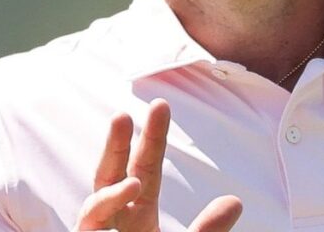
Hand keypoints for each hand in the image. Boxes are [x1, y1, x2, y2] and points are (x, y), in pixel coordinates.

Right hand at [74, 99, 242, 230]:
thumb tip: (235, 201)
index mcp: (136, 218)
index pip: (143, 169)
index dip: (151, 139)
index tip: (160, 104)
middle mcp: (113, 226)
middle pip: (111, 175)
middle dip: (117, 144)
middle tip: (126, 111)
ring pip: (94, 202)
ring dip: (111, 178)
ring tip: (134, 169)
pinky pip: (89, 227)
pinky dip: (107, 206)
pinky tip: (130, 189)